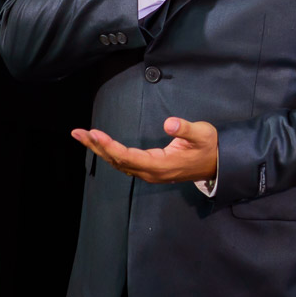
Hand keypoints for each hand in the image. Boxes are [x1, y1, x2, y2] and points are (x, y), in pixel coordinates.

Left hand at [72, 117, 217, 182]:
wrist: (217, 164)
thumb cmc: (209, 147)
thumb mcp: (203, 133)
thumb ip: (186, 129)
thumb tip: (169, 123)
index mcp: (161, 165)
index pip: (129, 157)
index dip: (110, 146)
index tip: (95, 134)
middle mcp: (151, 172)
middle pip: (118, 161)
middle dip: (97, 147)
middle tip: (78, 133)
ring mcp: (149, 173)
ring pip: (119, 163)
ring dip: (100, 150)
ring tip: (84, 136)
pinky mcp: (149, 169)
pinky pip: (125, 163)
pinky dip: (110, 153)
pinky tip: (101, 146)